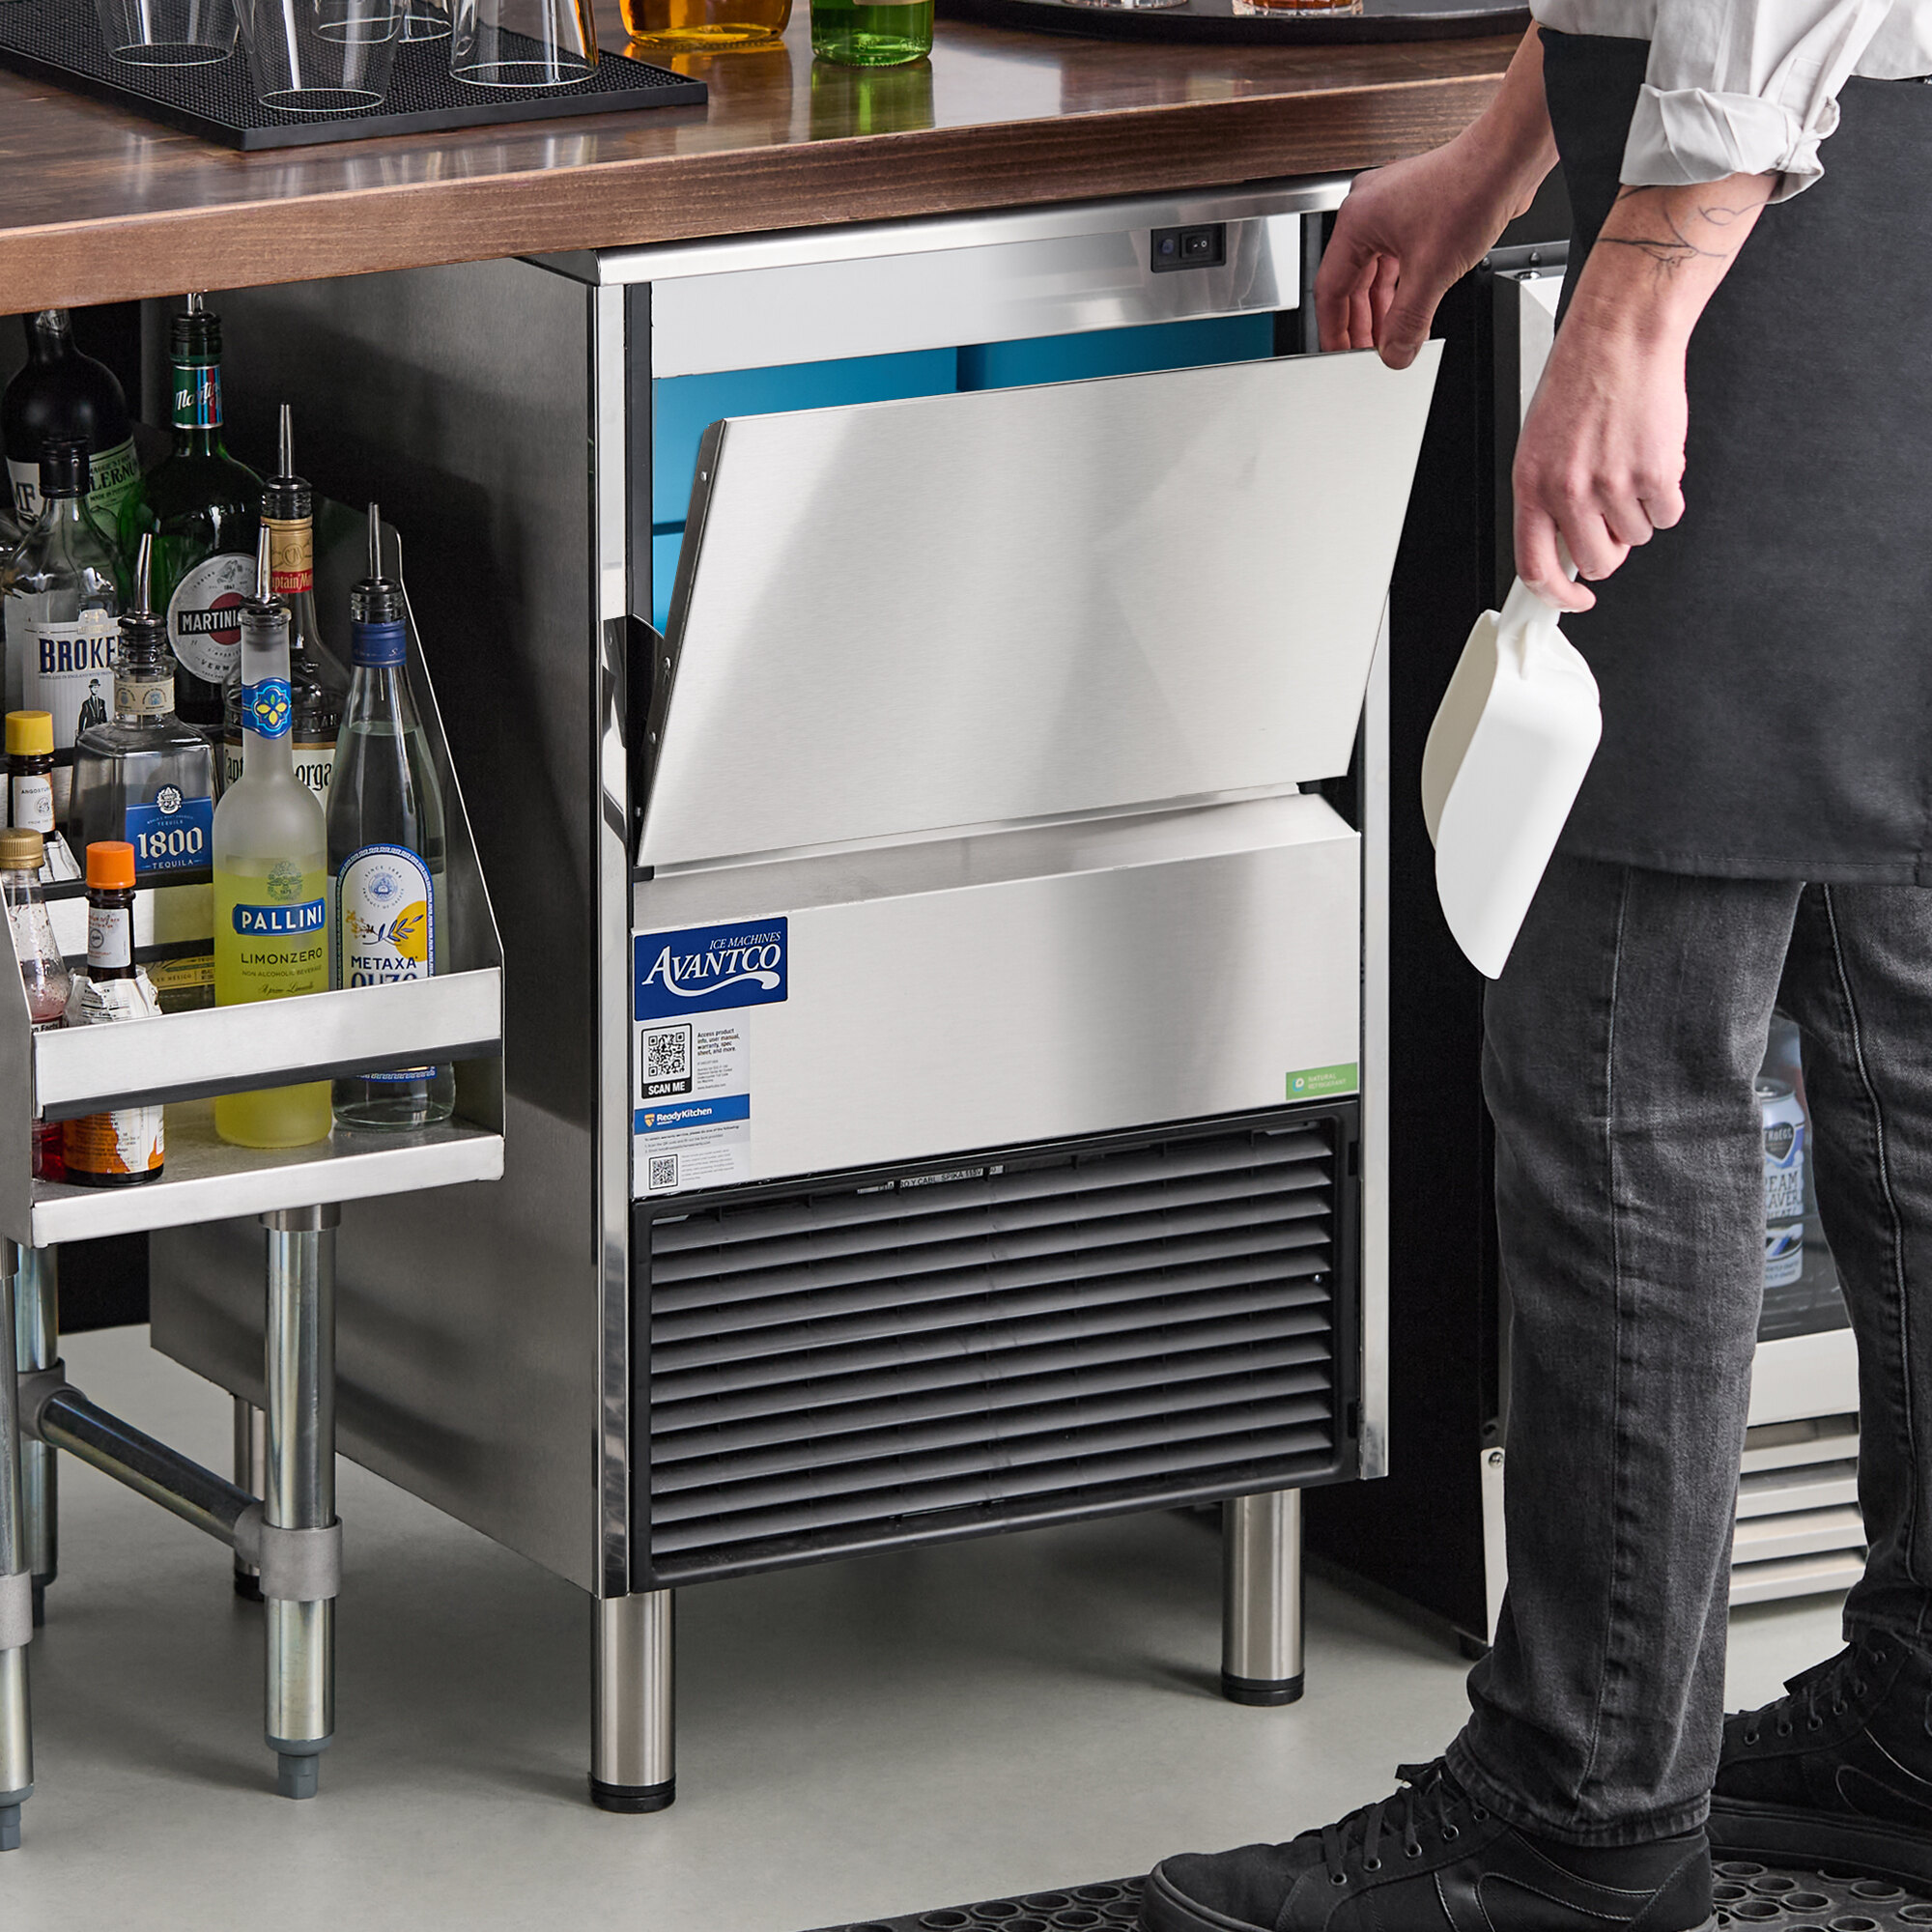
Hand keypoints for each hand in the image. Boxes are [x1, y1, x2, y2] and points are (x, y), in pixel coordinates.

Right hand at [1317, 142, 1542, 366]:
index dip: (1334, 329)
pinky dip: (1402, 285)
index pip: (1330, 289)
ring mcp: (1392, 207)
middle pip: (1352, 280)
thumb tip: (1395, 352)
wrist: (1508, 158)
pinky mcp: (1416, 208)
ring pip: (1376, 270)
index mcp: (1357, 220)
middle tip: (1368, 352)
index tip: (1340, 353)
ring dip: (1383, 305)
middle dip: (1362, 321)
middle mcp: (1368, 209)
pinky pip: (1398, 257)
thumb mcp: (1432, 272)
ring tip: (1391, 335)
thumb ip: (1408, 322)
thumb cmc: (1470, 188)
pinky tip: (1410, 305)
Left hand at [1511, 174, 1773, 609]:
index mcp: (1531, 486)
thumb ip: (1551, 499)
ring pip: (1636, 537)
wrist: (1620, 337)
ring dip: (1639, 511)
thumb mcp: (1542, 447)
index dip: (1557, 594)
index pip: (1534, 568)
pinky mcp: (1655, 474)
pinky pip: (1668, 515)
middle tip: (1615, 512)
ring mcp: (1612, 485)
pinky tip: (1654, 459)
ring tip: (1630, 465)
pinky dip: (1667, 496)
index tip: (1574, 599)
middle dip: (1611, 547)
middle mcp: (1568, 491)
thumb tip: (1567, 547)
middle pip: (1598, 560)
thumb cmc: (1581, 382)